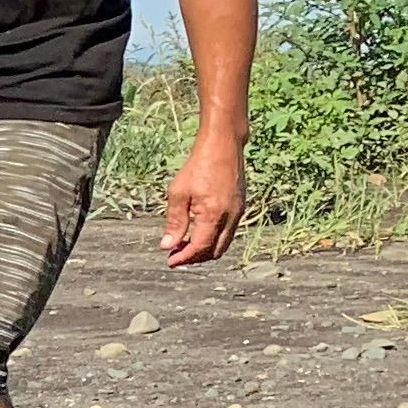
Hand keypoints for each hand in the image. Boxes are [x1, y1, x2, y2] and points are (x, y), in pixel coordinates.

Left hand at [162, 135, 244, 265]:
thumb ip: (175, 222)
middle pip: (215, 251)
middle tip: (176, 255)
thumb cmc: (198, 166)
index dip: (184, 258)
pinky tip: (198, 231)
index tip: (170, 262)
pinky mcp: (240, 207)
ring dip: (205, 248)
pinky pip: (228, 231)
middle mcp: (231, 217)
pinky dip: (214, 237)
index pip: (200, 247)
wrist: (223, 146)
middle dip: (195, 257)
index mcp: (214, 215)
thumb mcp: (178, 193)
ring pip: (224, 243)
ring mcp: (239, 212)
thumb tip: (167, 246)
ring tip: (184, 244)